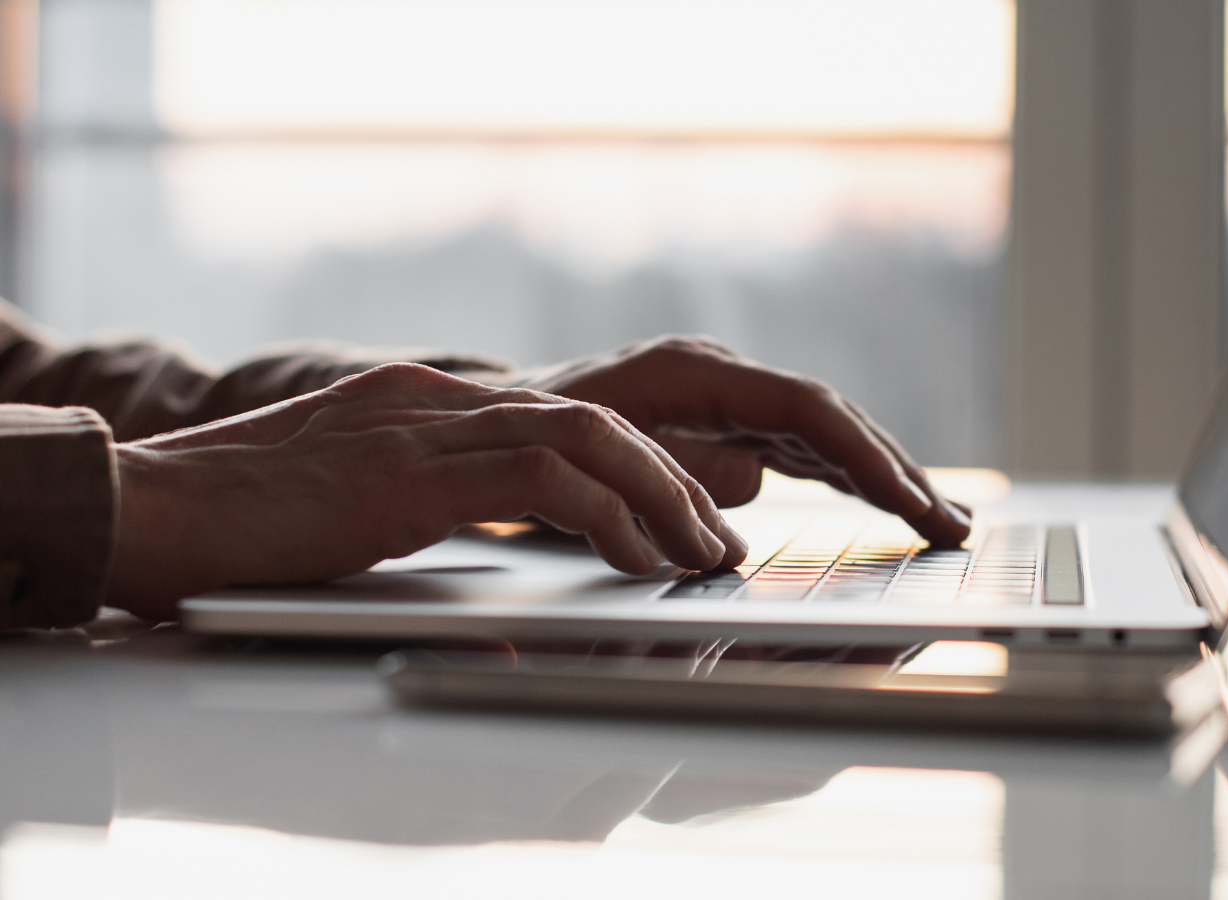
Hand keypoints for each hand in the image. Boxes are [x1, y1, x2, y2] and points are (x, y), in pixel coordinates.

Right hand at [108, 363, 746, 619]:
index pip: (561, 417)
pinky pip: (541, 477)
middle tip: (715, 538)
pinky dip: (607, 515)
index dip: (636, 465)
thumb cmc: (236, 526)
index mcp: (425, 403)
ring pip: (586, 435)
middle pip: (593, 418)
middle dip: (671, 479)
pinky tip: (637, 557)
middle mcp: (437, 399)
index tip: (678, 514)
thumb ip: (429, 521)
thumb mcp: (354, 511)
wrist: (147, 507)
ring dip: (660, 495)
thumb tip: (499, 603)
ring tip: (700, 552)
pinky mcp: (412, 470)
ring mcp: (425, 424)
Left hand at [519, 336, 971, 546]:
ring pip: (822, 436)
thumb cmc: (531, 437)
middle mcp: (720, 376)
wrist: (493, 417)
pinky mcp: (722, 423)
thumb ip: (673, 469)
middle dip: (895, 472)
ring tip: (943, 522)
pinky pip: (798, 449)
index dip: (864, 456)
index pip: (804, 410)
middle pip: (829, 421)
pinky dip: (845, 477)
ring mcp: (725, 398)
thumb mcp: (591, 456)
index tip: (910, 501)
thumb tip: (754, 483)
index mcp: (693, 373)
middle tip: (954, 526)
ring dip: (883, 477)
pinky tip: (886, 503)